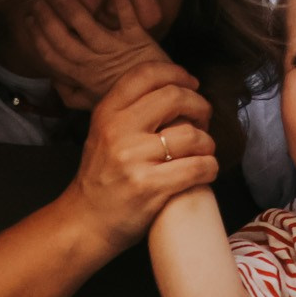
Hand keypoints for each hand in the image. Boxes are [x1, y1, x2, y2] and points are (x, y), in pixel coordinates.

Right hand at [31, 0, 176, 109]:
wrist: (161, 97)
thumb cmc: (127, 97)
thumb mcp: (95, 102)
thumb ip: (73, 94)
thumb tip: (54, 82)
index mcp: (83, 77)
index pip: (53, 56)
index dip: (38, 37)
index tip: (28, 19)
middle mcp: (96, 63)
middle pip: (64, 40)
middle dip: (48, 20)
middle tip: (38, 1)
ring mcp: (116, 50)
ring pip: (89, 27)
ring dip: (74, 9)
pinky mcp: (138, 40)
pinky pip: (128, 19)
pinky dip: (122, 4)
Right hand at [63, 60, 218, 251]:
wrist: (85, 222)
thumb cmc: (102, 178)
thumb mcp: (103, 134)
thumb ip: (130, 111)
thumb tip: (175, 89)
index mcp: (107, 113)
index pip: (146, 74)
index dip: (177, 73)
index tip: (192, 84)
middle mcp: (118, 131)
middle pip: (175, 97)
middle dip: (200, 106)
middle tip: (204, 119)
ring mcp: (133, 159)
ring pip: (192, 134)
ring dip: (207, 143)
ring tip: (203, 152)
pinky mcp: (150, 186)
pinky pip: (198, 167)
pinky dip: (210, 168)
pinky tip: (205, 171)